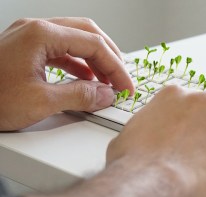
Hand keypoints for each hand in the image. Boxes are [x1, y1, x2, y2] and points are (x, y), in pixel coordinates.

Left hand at [0, 18, 133, 130]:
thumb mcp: (39, 102)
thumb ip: (79, 95)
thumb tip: (105, 94)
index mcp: (40, 35)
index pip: (93, 44)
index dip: (116, 67)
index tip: (126, 86)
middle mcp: (35, 29)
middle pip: (87, 33)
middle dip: (109, 57)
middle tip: (121, 80)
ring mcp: (27, 37)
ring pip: (74, 38)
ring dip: (94, 59)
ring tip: (106, 81)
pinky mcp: (23, 48)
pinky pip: (59, 49)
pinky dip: (77, 63)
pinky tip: (84, 79)